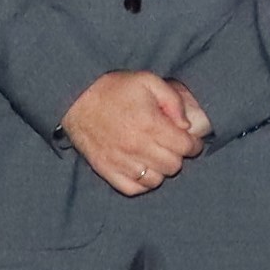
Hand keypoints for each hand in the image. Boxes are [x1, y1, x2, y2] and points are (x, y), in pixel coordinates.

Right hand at [64, 70, 207, 196]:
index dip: (194, 144)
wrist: (76, 98)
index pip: (185, 147)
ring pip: (155, 180)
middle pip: (173, 166)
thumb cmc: (114, 88)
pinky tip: (142, 168)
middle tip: (173, 146)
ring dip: (160, 169)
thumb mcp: (148, 80)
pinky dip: (142, 182)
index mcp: (150, 124)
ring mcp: (120, 162)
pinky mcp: (106, 170)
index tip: (191, 141)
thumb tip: (185, 125)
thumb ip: (172, 100)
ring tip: (156, 156)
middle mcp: (136, 147)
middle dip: (178, 156)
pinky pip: (133, 189)